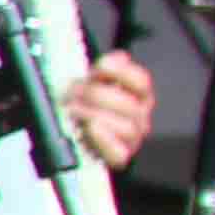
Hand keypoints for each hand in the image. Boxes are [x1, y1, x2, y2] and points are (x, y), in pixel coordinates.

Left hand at [72, 49, 158, 170]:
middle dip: (96, 95)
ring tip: (72, 109)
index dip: (122, 72)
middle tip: (73, 92)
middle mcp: (139, 116)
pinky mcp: (119, 157)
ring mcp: (132, 138)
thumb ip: (104, 70)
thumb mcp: (92, 83)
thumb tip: (119, 58)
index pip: (141, 82)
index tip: (100, 67)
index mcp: (138, 96)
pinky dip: (104, 140)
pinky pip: (119, 153)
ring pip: (125, 127)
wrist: (74, 134)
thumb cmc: (84, 106)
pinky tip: (90, 127)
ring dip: (93, 115)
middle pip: (128, 104)